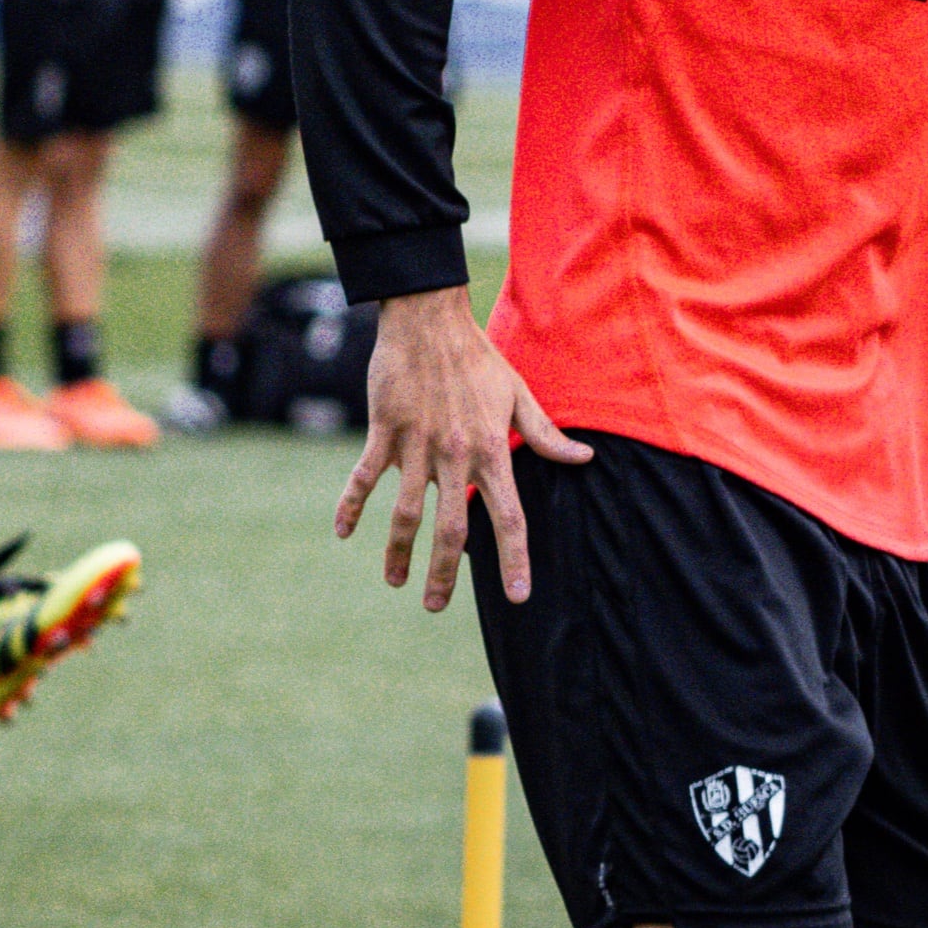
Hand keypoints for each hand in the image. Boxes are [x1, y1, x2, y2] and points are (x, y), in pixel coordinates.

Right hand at [338, 287, 592, 611]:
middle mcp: (455, 455)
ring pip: (404, 512)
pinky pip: (365, 477)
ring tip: (395, 582)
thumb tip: (584, 459)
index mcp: (490, 452)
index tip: (518, 595)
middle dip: (445, 573)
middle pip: (452, 528)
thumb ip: (546, 435)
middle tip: (436, 606)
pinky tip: (343, 532)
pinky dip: (351, 505)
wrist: (429, 321)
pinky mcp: (385, 431)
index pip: (509, 517)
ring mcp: (416, 445)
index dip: (514, 559)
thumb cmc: (477, 360)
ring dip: (397, 552)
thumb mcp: (519, 396)